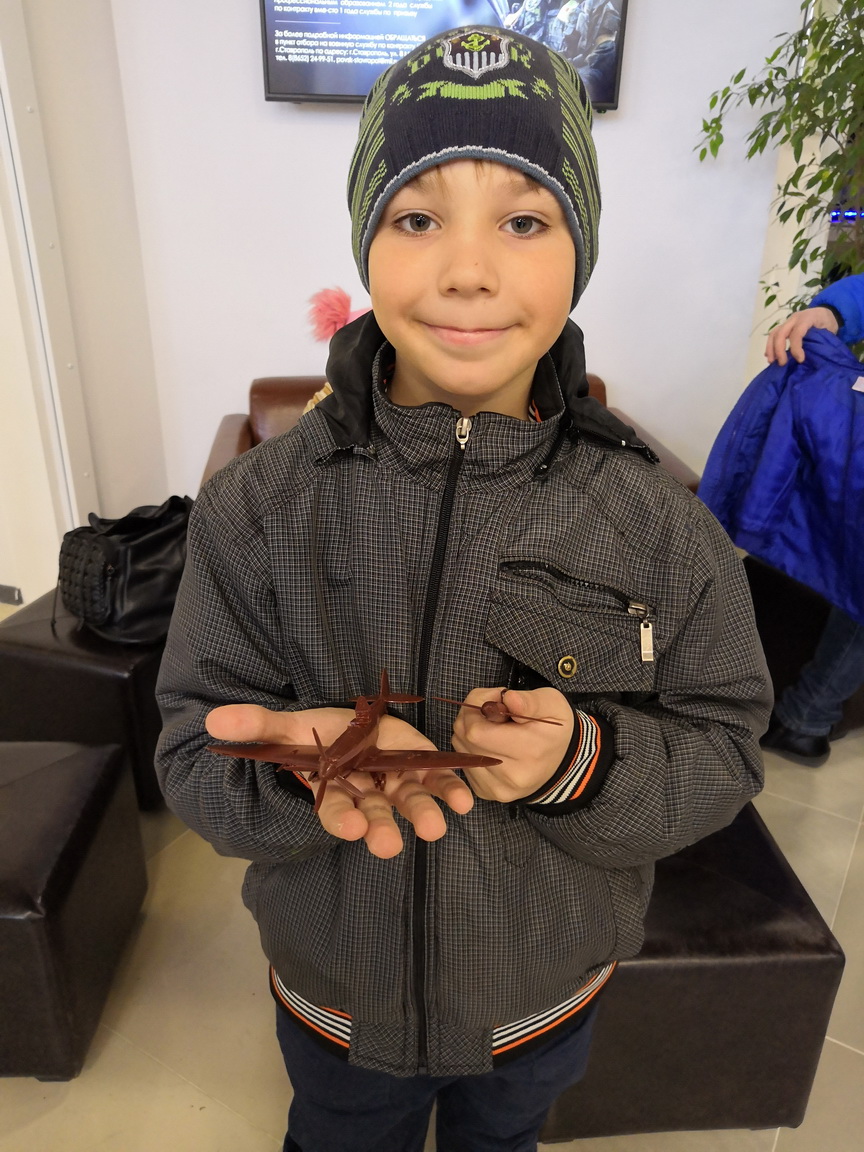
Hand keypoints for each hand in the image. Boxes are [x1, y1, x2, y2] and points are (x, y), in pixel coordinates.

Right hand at [206, 704, 473, 858]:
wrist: (347, 725)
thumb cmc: (314, 734)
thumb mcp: (284, 726)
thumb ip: (256, 726)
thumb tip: (214, 722)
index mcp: (330, 787)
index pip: (333, 809)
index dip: (342, 818)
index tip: (352, 828)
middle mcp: (363, 792)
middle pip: (373, 814)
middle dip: (381, 829)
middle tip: (390, 845)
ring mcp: (393, 781)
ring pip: (408, 802)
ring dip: (422, 814)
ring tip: (436, 827)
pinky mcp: (419, 764)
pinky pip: (437, 781)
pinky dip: (451, 792)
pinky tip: (465, 802)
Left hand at [450, 687, 573, 802]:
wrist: (561, 762)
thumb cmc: (553, 728)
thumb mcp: (551, 704)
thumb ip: (529, 701)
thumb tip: (508, 699)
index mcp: (529, 751)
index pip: (476, 731)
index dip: (478, 708)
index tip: (496, 703)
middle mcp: (512, 776)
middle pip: (464, 739)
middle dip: (472, 718)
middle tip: (493, 713)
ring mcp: (497, 788)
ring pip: (461, 750)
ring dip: (470, 733)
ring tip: (493, 729)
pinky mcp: (487, 793)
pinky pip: (465, 764)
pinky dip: (471, 750)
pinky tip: (490, 746)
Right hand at [765, 306, 838, 365]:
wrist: (826, 312)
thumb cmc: (828, 323)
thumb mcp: (829, 331)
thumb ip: (818, 341)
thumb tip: (807, 358)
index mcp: (807, 318)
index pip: (796, 333)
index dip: (796, 348)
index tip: (800, 360)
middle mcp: (794, 318)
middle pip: (780, 333)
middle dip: (779, 350)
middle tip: (782, 364)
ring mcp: (787, 322)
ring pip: (773, 334)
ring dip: (771, 349)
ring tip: (772, 362)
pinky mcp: (784, 326)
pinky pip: (773, 335)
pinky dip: (770, 346)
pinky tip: (771, 356)